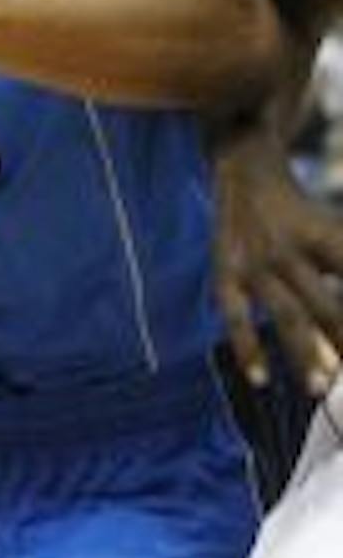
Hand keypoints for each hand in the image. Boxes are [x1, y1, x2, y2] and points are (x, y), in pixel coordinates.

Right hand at [212, 127, 342, 389]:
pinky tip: (260, 379)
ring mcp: (256, 265)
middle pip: (327, 306)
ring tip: (320, 388)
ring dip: (305, 354)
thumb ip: (338, 275)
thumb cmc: (300, 215)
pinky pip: (237, 318)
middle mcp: (292, 251)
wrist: (245, 169)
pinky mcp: (226, 275)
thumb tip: (341, 334)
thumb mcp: (331, 236)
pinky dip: (248, 349)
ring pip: (286, 315)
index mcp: (325, 237)